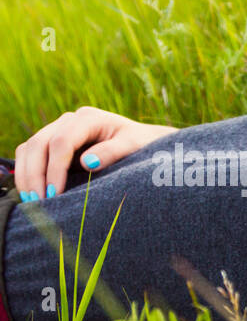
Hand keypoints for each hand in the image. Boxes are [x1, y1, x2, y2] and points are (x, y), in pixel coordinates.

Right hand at [12, 106, 175, 198]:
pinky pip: (31, 153)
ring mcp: (59, 129)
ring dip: (26, 174)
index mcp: (89, 118)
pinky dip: (26, 171)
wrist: (145, 142)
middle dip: (35, 174)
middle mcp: (70, 121)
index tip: (55, 193)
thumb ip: (112, 152)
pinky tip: (32, 192)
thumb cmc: (143, 145)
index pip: (62, 142)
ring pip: (30, 147)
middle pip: (39, 143)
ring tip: (32, 200)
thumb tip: (87, 163)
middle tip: (38, 202)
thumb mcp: (134, 146)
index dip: (55, 168)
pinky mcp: (54, 142)